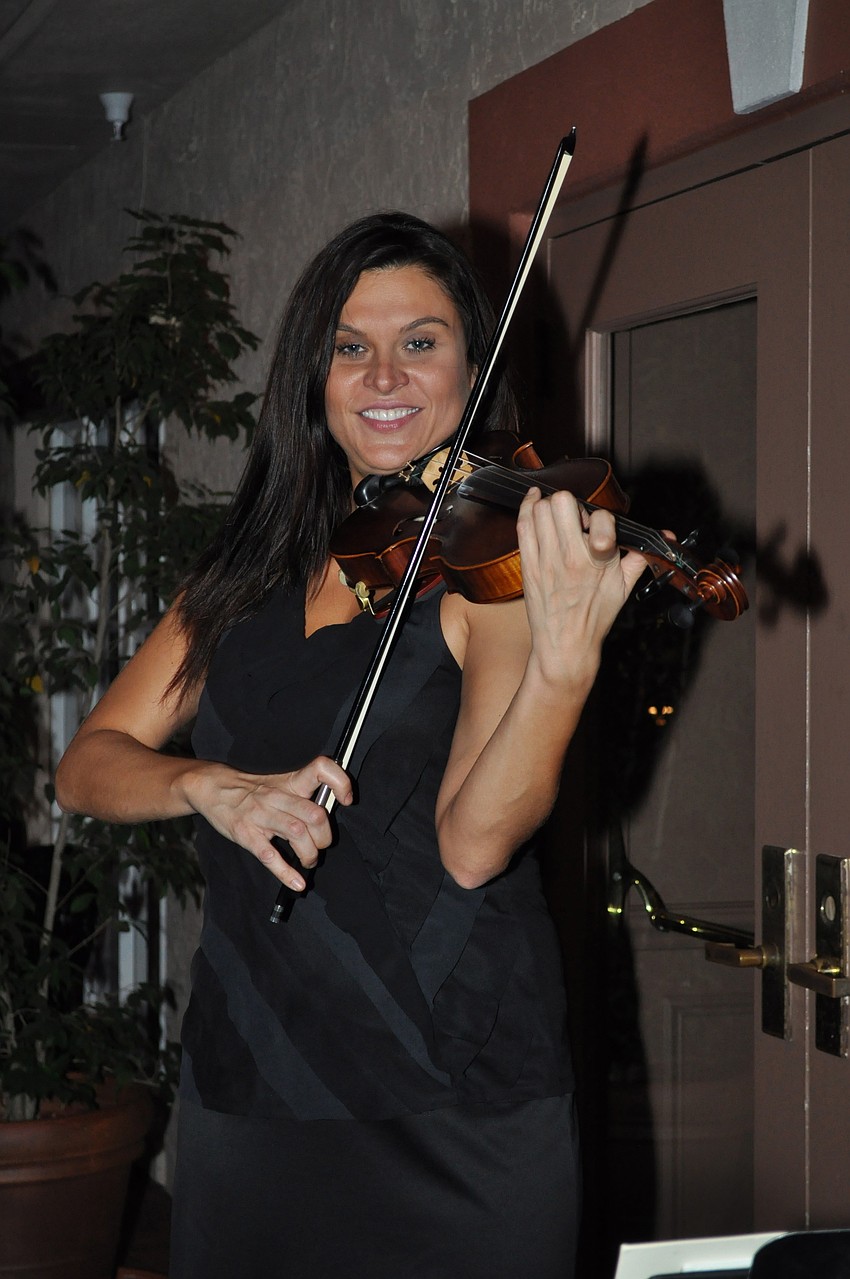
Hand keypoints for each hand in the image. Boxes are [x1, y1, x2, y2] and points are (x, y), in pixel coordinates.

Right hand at [183, 756, 352, 889]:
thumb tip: (331, 808)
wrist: (214, 787)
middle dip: (325, 838)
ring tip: (308, 860)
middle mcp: (278, 797)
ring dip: (310, 855)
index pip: (321, 770)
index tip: (347, 799)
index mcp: (291, 782)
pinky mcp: (246, 835)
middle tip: (321, 845)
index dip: (340, 782)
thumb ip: (304, 794)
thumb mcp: (280, 782)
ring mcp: (261, 816)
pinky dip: (286, 873)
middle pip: (315, 815)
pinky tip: (296, 883)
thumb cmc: (251, 789)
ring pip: (298, 834)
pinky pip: (270, 856)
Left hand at [517, 487, 646, 686]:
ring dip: (549, 506)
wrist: (566, 645)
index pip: (601, 517)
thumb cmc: (596, 616)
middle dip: (571, 505)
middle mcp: (571, 557)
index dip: (600, 517)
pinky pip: (522, 525)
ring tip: (555, 518)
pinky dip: (527, 508)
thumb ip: (641, 555)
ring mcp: (546, 560)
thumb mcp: (625, 586)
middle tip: (573, 521)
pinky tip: (533, 503)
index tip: (596, 529)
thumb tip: (665, 535)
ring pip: (540, 510)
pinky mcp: (527, 565)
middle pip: (562, 502)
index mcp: (599, 561)